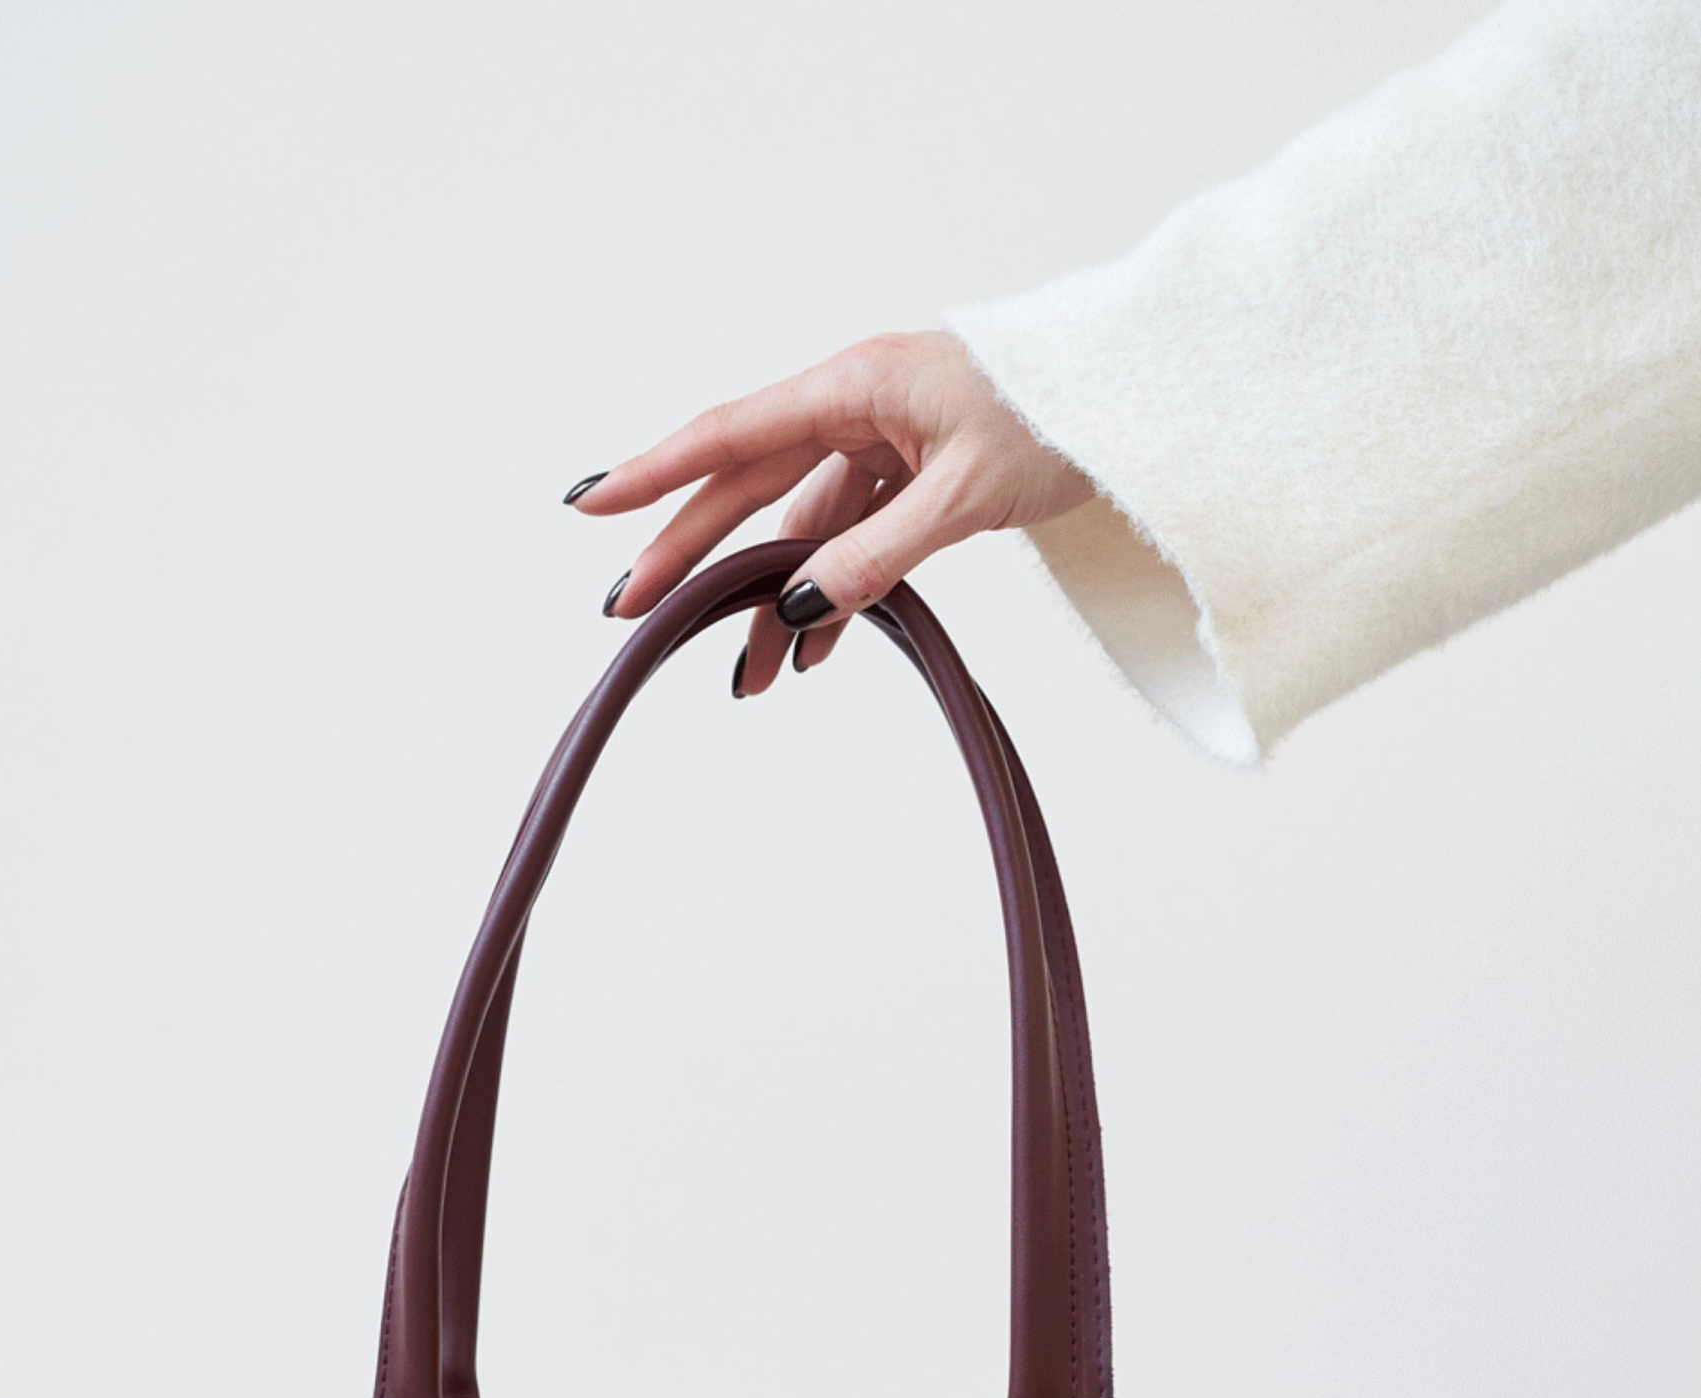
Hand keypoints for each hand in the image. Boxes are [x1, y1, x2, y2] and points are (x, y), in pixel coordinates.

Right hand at [565, 332, 1092, 692]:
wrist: (1140, 399)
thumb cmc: (1062, 416)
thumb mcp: (965, 496)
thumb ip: (874, 553)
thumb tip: (794, 606)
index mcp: (856, 384)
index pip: (731, 437)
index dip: (655, 475)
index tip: (591, 505)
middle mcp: (856, 405)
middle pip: (749, 487)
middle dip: (691, 556)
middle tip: (630, 614)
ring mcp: (884, 439)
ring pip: (802, 526)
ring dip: (774, 600)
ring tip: (749, 678)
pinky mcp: (914, 472)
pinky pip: (853, 536)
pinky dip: (836, 591)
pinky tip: (817, 648)